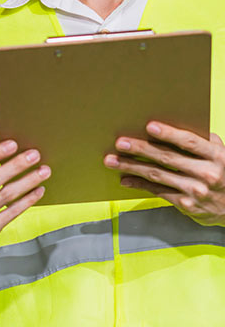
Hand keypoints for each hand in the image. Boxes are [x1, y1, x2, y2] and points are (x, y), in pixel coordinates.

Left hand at [104, 122, 224, 225]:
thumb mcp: (223, 154)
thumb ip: (205, 141)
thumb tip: (180, 121)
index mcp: (217, 156)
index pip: (189, 142)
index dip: (168, 134)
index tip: (149, 126)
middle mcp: (207, 174)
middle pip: (167, 158)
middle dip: (140, 149)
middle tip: (120, 143)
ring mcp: (196, 191)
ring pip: (158, 175)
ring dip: (132, 167)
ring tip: (112, 160)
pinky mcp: (187, 205)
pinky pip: (158, 191)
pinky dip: (139, 184)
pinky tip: (125, 178)